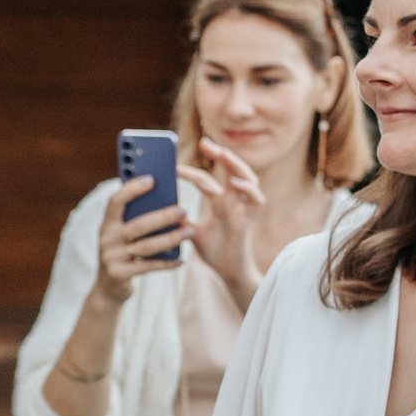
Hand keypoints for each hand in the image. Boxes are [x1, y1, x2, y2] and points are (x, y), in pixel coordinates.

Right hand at [92, 179, 189, 304]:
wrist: (107, 289)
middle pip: (138, 225)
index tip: (152, 179)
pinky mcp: (119, 274)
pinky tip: (181, 259)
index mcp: (107, 223)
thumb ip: (134, 219)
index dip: (132, 189)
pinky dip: (166, 263)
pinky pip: (148, 267)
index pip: (116, 201)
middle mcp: (107, 238)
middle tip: (183, 211)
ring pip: (146, 246)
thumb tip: (164, 200)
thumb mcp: (121, 235)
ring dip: (170, 239)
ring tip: (189, 232)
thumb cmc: (122, 254)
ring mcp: (111, 257)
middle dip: (162, 217)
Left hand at [181, 139, 267, 296]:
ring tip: (223, 154)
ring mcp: (243, 209)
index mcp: (219, 202)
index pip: (205, 180)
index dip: (191, 172)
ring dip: (236, 165)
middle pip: (231, 170)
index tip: (173, 165)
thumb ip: (180, 222)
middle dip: (220, 154)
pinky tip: (236, 183)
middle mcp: (233, 201)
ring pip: (248, 178)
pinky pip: (255, 200)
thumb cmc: (215, 252)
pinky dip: (248, 190)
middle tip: (206, 142)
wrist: (229, 274)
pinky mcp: (250, 220)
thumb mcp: (192, 234)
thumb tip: (160, 212)